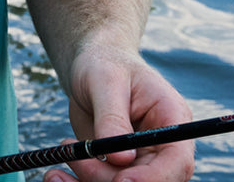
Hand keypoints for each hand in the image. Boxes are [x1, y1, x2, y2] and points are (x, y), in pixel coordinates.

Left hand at [43, 47, 192, 181]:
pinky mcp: (119, 170)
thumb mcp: (105, 81)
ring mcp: (142, 162)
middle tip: (76, 160)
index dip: (154, 178)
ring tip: (59, 162)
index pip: (178, 161)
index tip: (121, 180)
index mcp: (172, 119)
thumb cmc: (104, 64)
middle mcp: (162, 147)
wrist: (91, 67)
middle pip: (149, 181)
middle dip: (111, 179)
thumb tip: (121, 160)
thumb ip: (112, 118)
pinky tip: (55, 176)